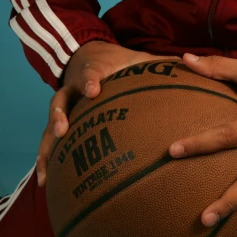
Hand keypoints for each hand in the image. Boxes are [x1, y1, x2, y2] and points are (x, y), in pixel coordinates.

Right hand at [36, 40, 179, 186]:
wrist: (88, 55)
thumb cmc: (119, 61)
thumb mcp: (137, 59)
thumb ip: (160, 64)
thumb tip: (190, 63)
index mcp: (95, 71)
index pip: (92, 74)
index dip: (91, 81)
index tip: (94, 91)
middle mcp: (75, 88)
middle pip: (62, 99)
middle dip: (60, 114)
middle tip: (63, 129)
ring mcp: (66, 104)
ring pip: (51, 123)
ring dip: (47, 144)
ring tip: (46, 168)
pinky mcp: (60, 119)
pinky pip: (50, 140)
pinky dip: (46, 159)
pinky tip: (45, 181)